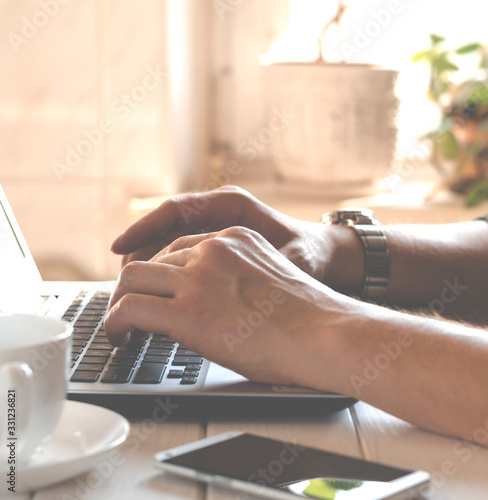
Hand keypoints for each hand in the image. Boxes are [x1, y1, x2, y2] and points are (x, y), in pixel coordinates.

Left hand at [104, 226, 348, 387]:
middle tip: (133, 309)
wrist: (325, 333)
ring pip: (132, 278)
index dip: (163, 271)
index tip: (157, 290)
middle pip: (153, 259)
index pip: (180, 247)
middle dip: (139, 285)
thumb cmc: (308, 318)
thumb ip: (239, 277)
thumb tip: (218, 302)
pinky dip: (115, 322)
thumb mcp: (271, 279)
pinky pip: (129, 307)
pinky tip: (121, 337)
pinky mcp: (187, 310)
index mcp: (235, 238)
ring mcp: (198, 276)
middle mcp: (213, 249)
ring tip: (122, 325)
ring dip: (121, 302)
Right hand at [111, 185, 362, 288]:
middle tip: (121, 280)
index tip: (118, 248)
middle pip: (166, 226)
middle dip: (140, 250)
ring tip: (130, 289)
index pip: (177, 210)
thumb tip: (237, 282)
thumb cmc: (307, 253)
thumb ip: (265, 265)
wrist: (319, 255)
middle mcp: (219, 213)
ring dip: (148, 262)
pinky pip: (180, 253)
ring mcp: (216, 228)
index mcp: (232, 205)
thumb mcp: (292, 258)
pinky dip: (165, 270)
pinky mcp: (215, 245)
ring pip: (169, 240)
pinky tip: (155, 291)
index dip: (143, 228)